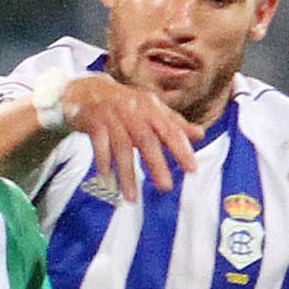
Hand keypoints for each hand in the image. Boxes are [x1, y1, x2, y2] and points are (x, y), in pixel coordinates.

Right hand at [43, 72, 199, 199]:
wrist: (88, 90)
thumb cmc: (125, 104)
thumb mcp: (151, 110)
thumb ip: (174, 124)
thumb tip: (200, 135)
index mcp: (151, 108)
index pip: (170, 129)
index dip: (181, 149)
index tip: (192, 169)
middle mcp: (133, 110)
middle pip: (146, 139)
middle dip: (156, 164)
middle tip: (166, 187)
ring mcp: (112, 116)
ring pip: (121, 147)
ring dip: (127, 174)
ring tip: (132, 197)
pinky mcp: (94, 122)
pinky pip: (99, 145)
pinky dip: (103, 163)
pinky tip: (108, 181)